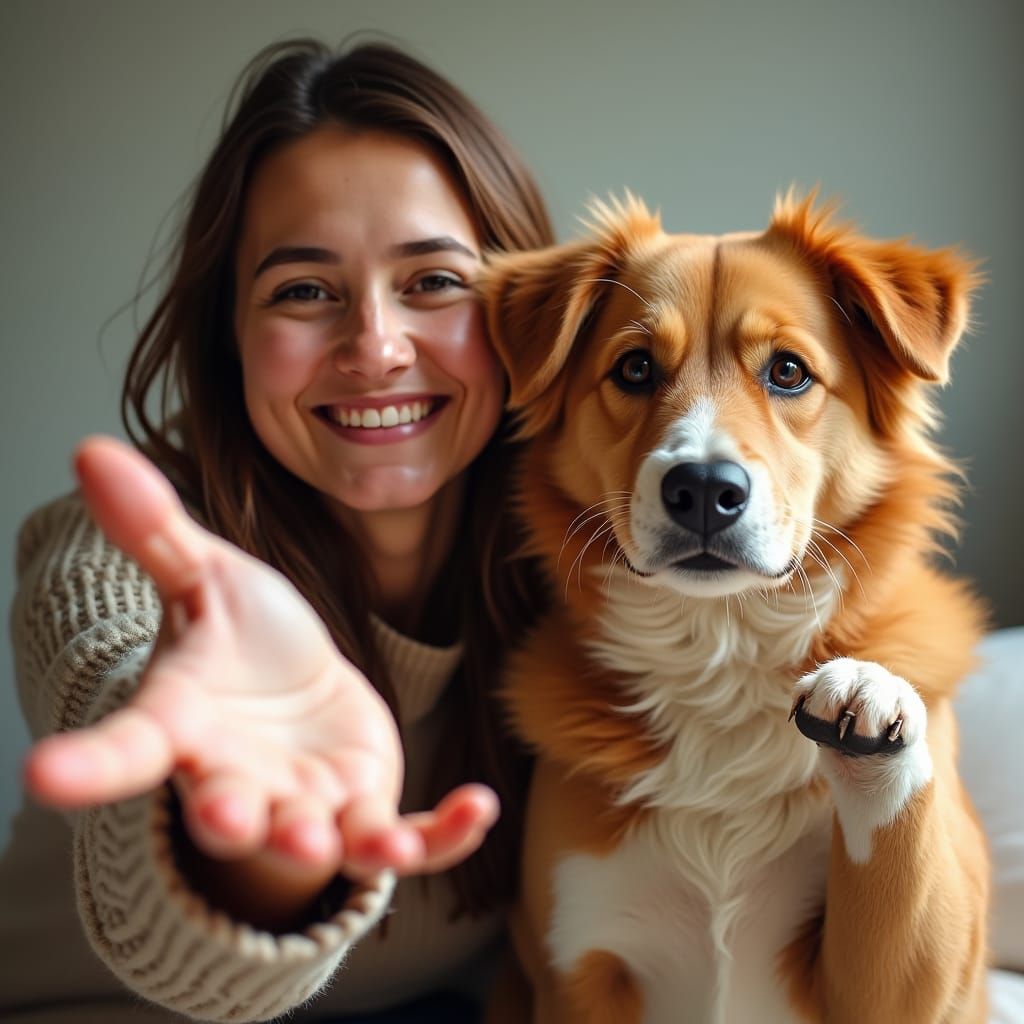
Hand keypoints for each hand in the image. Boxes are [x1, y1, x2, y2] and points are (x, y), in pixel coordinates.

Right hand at [24, 437, 497, 888]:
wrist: (295, 696)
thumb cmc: (241, 644)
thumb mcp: (205, 579)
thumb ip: (156, 530)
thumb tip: (92, 450)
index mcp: (187, 724)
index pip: (131, 743)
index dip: (89, 762)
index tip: (43, 775)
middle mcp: (240, 779)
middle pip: (229, 809)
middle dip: (233, 818)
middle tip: (236, 820)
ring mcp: (308, 803)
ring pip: (320, 838)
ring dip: (344, 843)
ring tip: (380, 846)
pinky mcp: (369, 807)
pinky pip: (408, 834)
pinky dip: (441, 836)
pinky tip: (480, 810)